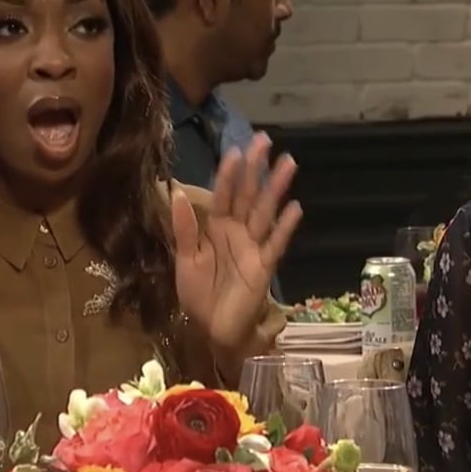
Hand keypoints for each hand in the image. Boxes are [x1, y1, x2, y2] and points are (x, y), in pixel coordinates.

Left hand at [172, 132, 301, 349]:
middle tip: (265, 141)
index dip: (229, 173)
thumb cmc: (197, 295)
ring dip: (276, 188)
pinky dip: (284, 227)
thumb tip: (175, 191)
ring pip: (265, 211)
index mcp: (215, 227)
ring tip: (288, 163)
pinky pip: (275, 243)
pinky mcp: (264, 266)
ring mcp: (253, 247)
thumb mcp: (183, 259)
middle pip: (249, 195)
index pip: (224, 194)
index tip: (236, 150)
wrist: (210, 330)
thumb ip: (183, 228)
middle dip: (256, 169)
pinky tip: (295, 208)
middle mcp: (237, 232)